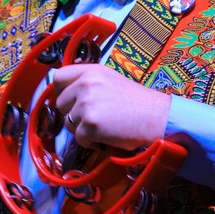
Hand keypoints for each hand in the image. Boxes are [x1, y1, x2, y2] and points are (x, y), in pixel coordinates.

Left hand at [53, 64, 171, 150]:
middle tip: (94, 117)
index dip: (62, 91)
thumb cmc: (136, 101)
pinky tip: (107, 136)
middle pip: (60, 103)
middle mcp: (85, 84)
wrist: (156, 116)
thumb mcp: (110, 79)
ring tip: (105, 126)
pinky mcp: (90, 124)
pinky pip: (79, 139)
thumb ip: (87, 82)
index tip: (72, 100)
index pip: (58, 77)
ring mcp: (86, 104)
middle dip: (73, 113)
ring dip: (82, 129)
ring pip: (68, 123)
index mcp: (90, 71)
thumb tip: (66, 93)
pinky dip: (91, 142)